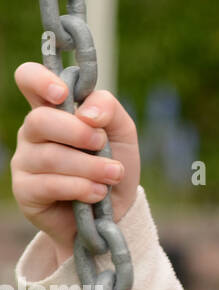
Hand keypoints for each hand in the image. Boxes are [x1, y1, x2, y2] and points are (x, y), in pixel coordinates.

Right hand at [10, 62, 140, 266]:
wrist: (114, 210)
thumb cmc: (113, 162)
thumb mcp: (122, 131)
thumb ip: (109, 108)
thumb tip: (87, 113)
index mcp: (54, 109)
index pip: (28, 79)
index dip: (40, 80)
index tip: (63, 94)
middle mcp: (33, 132)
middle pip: (40, 119)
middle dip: (79, 133)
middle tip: (102, 144)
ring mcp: (25, 161)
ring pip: (51, 156)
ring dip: (91, 166)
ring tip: (113, 175)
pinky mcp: (25, 190)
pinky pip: (49, 184)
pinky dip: (82, 188)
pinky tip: (98, 193)